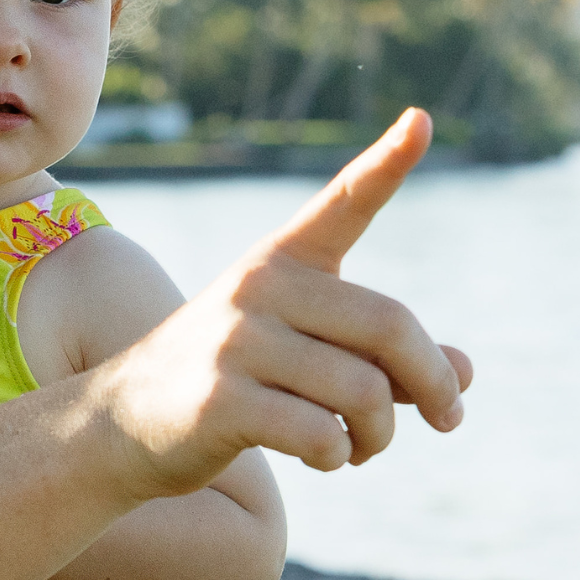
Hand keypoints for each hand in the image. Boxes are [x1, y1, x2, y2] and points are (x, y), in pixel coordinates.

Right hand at [90, 110, 473, 492]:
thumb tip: (463, 376)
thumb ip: (379, 359)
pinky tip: (326, 457)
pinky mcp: (220, 400)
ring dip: (382, 433)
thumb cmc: (225, 386)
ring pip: (364, 391)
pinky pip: (322, 433)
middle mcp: (259, 289)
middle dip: (432, 382)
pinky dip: (339, 455)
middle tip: (449, 418)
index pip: (342, 203)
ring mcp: (235, 343)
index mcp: (280, 262)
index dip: (387, 163)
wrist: (116, 427)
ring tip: (364, 446)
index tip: (422, 121)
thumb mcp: (302, 358)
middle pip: (389, 327)